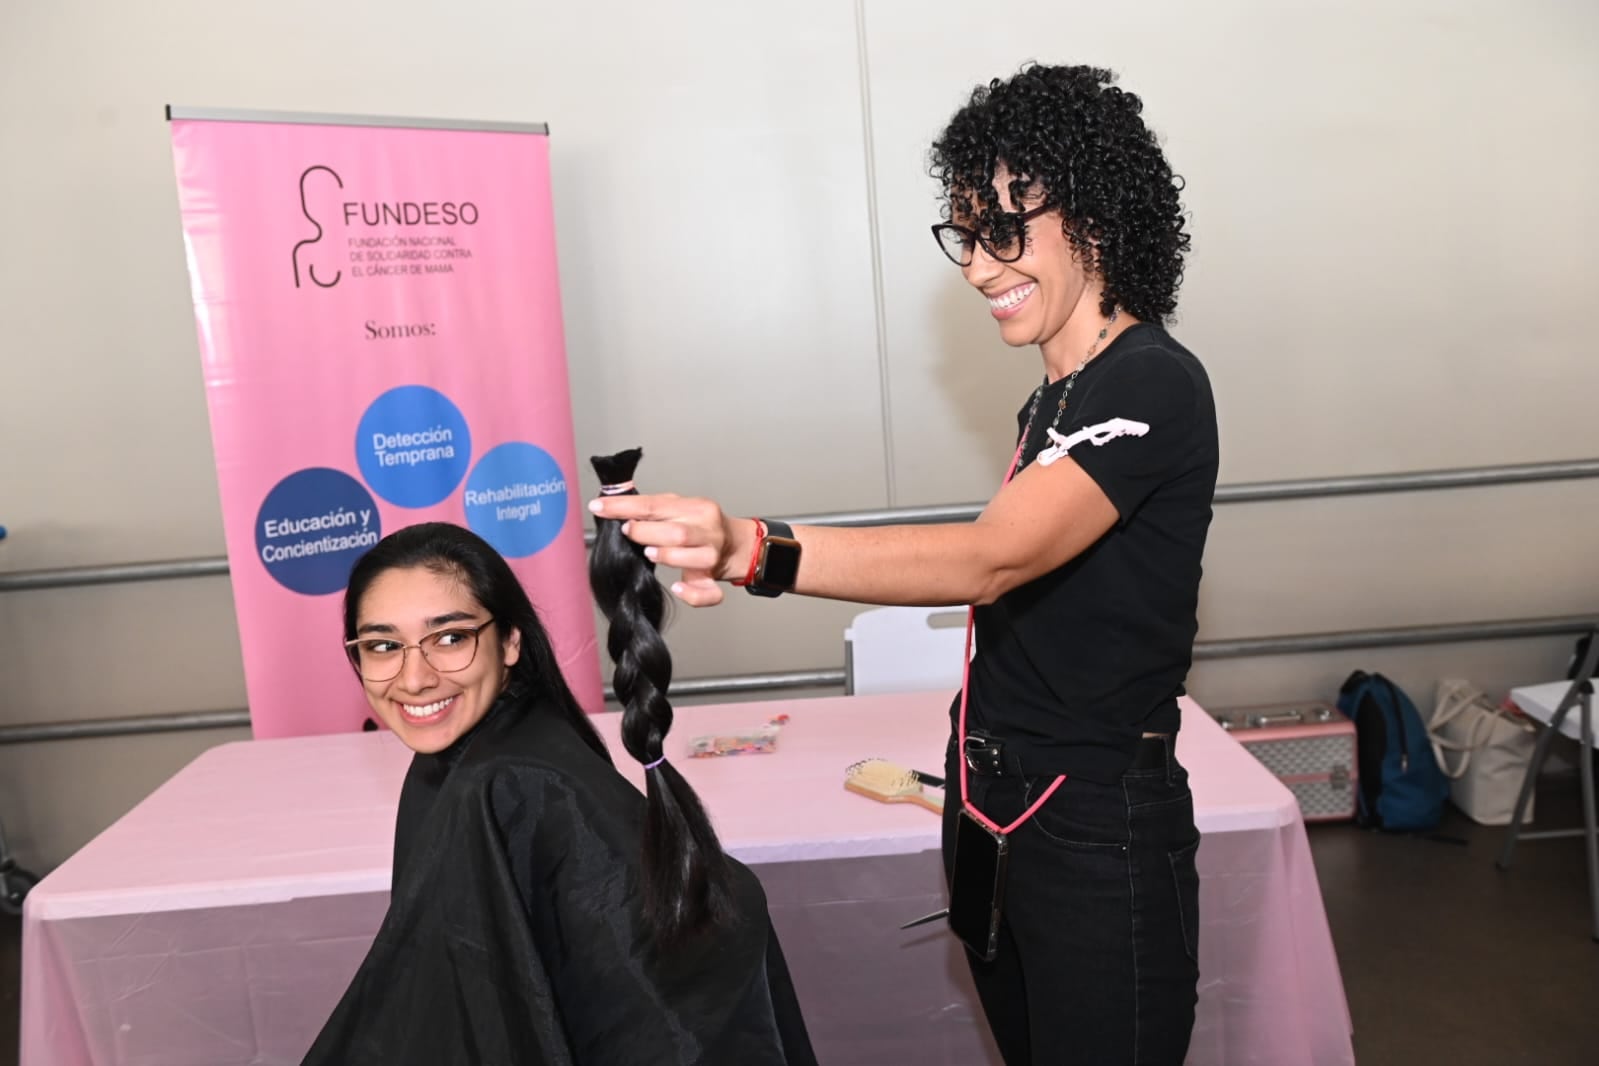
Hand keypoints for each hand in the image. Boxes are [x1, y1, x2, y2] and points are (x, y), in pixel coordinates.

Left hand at [587, 493, 752, 606]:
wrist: (738, 545)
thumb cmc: (701, 527)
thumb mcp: (680, 508)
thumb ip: (653, 508)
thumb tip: (614, 507)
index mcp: (697, 508)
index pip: (655, 505)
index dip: (624, 507)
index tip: (599, 508)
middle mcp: (708, 531)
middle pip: (677, 532)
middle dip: (646, 532)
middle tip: (627, 532)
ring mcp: (713, 557)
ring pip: (694, 558)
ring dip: (667, 556)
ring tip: (650, 553)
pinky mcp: (714, 581)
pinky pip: (708, 592)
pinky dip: (691, 594)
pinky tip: (676, 589)